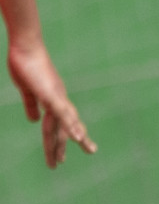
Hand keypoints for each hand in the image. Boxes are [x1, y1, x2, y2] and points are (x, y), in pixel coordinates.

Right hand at [7, 38, 93, 167]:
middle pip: (64, 127)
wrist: (25, 47)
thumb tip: (33, 120)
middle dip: (69, 143)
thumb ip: (31, 105)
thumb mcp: (27, 90)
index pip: (56, 125)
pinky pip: (62, 113)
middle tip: (85, 155)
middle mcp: (59, 100)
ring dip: (76, 137)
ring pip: (67, 123)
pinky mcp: (51, 94)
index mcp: (52, 101)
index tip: (61, 156)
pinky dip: (70, 125)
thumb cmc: (25, 64)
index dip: (59, 140)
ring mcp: (57, 97)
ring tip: (89, 150)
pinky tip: (78, 137)